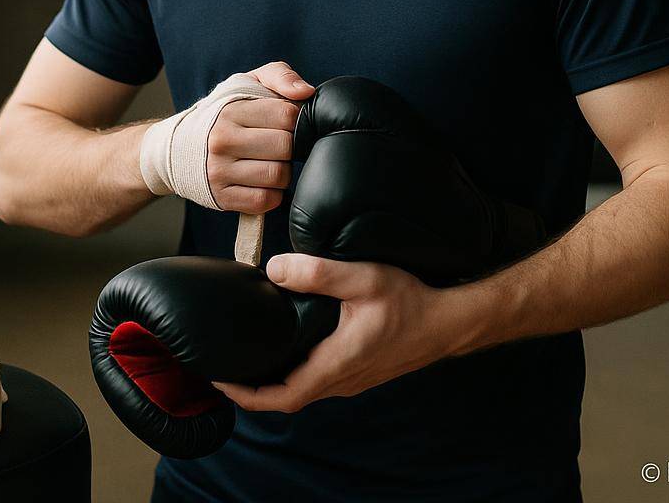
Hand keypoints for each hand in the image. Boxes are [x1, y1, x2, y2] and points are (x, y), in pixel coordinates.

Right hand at [206, 62, 313, 215]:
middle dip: (290, 146)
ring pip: (278, 175)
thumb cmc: (223, 114)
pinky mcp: (222, 197)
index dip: (295, 119)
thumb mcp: (247, 84)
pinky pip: (265, 200)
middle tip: (279, 145)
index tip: (285, 123)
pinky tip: (263, 182)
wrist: (178, 149)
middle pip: (285, 147)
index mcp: (230, 111)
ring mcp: (219, 171)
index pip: (286, 115)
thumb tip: (306, 92)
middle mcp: (221, 141)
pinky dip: (273, 194)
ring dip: (283, 172)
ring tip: (270, 162)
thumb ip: (280, 76)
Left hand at [210, 253, 480, 412]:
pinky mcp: (359, 372)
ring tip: (247, 360)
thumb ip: (319, 273)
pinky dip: (293, 376)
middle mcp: (342, 380)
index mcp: (337, 364)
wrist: (447, 322)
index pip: (282, 397)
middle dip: (252, 390)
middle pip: (287, 399)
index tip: (220, 380)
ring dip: (272, 384)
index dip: (247, 394)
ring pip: (302, 392)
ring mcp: (351, 380)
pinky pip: (317, 383)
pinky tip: (284, 352)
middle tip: (224, 368)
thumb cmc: (410, 302)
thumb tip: (274, 269)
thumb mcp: (363, 278)